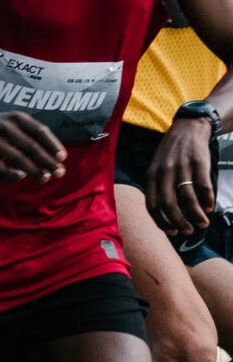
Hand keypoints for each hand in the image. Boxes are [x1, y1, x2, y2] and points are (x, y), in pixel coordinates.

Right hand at [0, 110, 65, 182]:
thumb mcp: (14, 123)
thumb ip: (32, 135)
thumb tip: (55, 157)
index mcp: (16, 118)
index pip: (40, 131)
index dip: (53, 145)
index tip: (62, 158)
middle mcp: (5, 127)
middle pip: (31, 147)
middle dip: (47, 161)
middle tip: (59, 173)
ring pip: (18, 158)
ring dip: (34, 170)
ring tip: (45, 178)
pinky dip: (11, 173)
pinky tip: (21, 177)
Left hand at [145, 117, 215, 232]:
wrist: (187, 129)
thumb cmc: (171, 155)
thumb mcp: (156, 169)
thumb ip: (157, 189)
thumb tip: (162, 216)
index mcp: (151, 176)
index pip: (152, 205)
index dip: (161, 222)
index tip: (171, 232)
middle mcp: (164, 173)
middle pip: (168, 204)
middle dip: (178, 222)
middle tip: (188, 231)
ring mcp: (182, 168)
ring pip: (188, 198)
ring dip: (196, 214)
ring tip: (202, 223)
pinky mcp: (199, 163)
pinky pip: (204, 186)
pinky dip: (208, 200)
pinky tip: (209, 207)